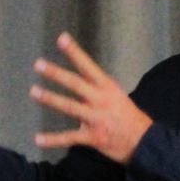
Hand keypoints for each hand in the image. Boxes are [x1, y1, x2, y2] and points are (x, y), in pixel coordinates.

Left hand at [31, 33, 151, 162]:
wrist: (146, 142)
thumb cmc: (129, 117)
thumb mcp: (116, 96)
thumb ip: (96, 90)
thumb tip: (78, 84)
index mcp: (107, 87)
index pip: (88, 66)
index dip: (74, 52)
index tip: (61, 38)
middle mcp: (101, 100)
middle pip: (75, 83)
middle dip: (56, 73)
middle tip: (38, 64)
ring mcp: (96, 119)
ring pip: (70, 106)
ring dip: (51, 98)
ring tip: (34, 91)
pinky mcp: (93, 137)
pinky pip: (69, 137)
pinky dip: (53, 139)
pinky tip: (37, 139)